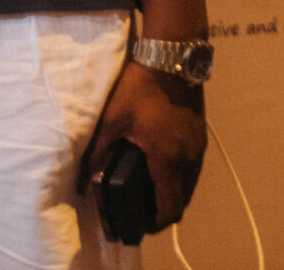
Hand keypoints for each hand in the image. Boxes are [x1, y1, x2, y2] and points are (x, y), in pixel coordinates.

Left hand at [79, 60, 205, 232]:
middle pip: (181, 202)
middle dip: (162, 211)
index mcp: (168, 160)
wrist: (171, 59)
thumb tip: (84, 183)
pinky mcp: (199, 136)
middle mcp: (189, 159)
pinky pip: (192, 168)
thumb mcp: (112, 119)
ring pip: (189, 186)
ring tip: (146, 190)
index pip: (170, 209)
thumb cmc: (140, 87)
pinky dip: (178, 177)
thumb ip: (97, 154)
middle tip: (138, 209)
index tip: (138, 225)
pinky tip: (159, 166)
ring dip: (171, 194)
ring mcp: (197, 148)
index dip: (155, 224)